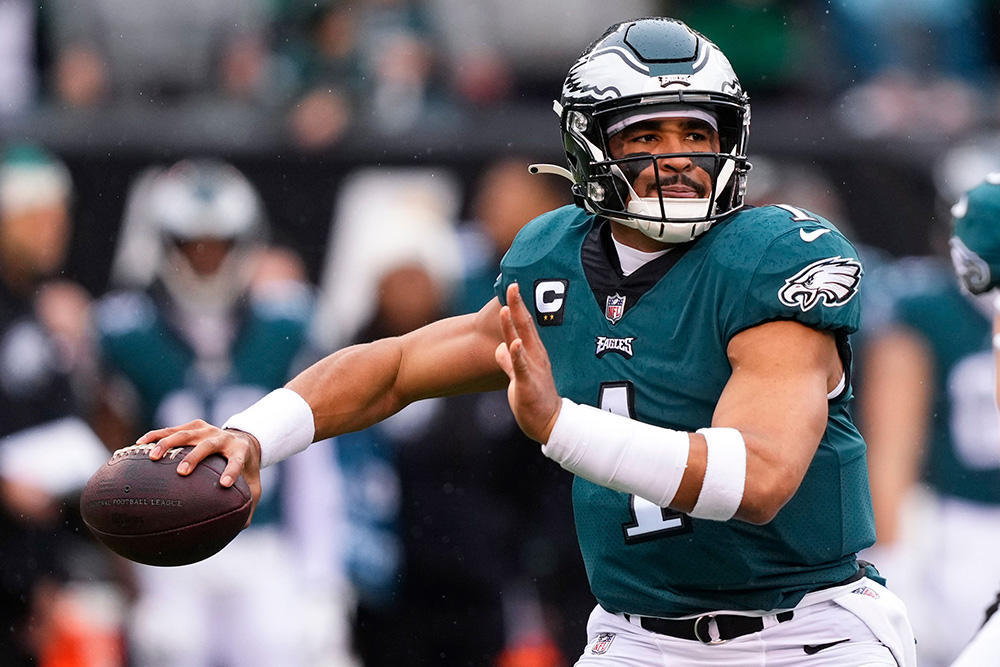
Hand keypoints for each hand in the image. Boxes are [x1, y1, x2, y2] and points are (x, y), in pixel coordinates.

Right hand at [136, 420, 261, 525]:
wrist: (246, 438)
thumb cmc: (246, 469)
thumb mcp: (253, 486)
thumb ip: (248, 506)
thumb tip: (239, 529)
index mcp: (240, 451)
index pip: (237, 461)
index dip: (231, 471)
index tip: (224, 484)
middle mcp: (223, 438)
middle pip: (208, 445)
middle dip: (195, 457)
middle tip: (182, 472)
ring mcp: (208, 430)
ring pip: (187, 434)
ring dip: (169, 443)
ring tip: (152, 457)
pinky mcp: (195, 426)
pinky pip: (173, 429)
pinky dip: (156, 436)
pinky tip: (139, 445)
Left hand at [494, 283, 561, 442]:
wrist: (550, 423)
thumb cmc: (535, 399)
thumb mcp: (518, 377)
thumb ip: (509, 361)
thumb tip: (501, 348)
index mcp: (533, 353)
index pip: (524, 325)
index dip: (518, 306)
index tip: (512, 286)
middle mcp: (535, 357)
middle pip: (525, 327)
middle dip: (518, 306)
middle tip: (512, 285)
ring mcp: (532, 369)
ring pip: (521, 343)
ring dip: (513, 326)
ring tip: (507, 308)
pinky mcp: (527, 384)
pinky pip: (521, 368)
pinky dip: (516, 355)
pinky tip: (512, 344)